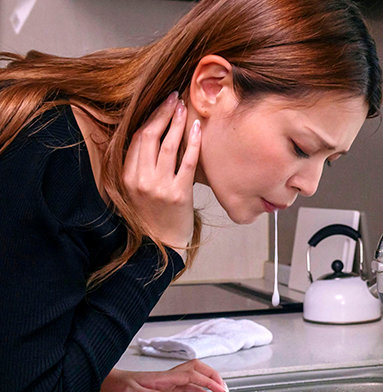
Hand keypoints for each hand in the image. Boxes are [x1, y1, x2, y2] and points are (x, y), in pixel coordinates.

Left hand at [97, 360, 228, 391]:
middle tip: (225, 388)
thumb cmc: (117, 386)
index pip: (193, 376)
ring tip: (220, 390)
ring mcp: (167, 381)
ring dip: (209, 381)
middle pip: (198, 370)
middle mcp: (168, 377)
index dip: (209, 382)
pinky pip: (187, 385)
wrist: (106, 384)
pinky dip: (199, 388)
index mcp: (163, 378)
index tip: (220, 390)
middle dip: (214, 376)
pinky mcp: (164, 387)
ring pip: (194, 376)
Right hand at [123, 91, 200, 249]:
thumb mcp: (137, 189)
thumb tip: (152, 134)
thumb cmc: (153, 214)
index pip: (138, 137)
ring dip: (177, 123)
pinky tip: (198, 129)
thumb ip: (141, 165)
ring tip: (185, 108)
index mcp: (127, 175)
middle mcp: (140, 179)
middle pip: (151, 136)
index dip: (151, 117)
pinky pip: (187, 162)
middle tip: (175, 98)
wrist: (161, 244)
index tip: (163, 103)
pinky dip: (193, 143)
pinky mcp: (178, 194)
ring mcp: (159, 187)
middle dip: (164, 113)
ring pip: (169, 146)